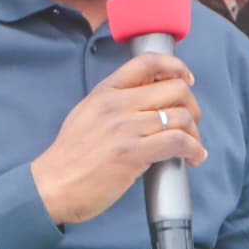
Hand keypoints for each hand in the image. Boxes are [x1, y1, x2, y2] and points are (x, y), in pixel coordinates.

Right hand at [27, 51, 206, 226]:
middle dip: (192, 107)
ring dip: (195, 133)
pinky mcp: (133, 153)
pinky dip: (194, 149)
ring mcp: (126, 127)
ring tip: (193, 146)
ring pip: (181, 116)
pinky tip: (193, 157)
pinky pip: (178, 142)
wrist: (52, 185)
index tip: (186, 80)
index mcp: (105, 92)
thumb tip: (143, 103)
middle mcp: (117, 104)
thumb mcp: (85, 115)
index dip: (175, 67)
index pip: (147, 63)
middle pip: (175, 89)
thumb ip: (112, 104)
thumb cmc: (69, 158)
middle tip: (191, 123)